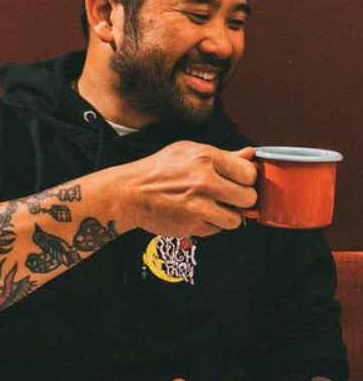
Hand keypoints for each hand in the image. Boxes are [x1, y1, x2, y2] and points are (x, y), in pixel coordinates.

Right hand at [122, 142, 256, 236]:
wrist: (131, 193)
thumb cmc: (159, 170)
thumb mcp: (189, 151)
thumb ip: (223, 155)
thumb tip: (250, 154)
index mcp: (205, 158)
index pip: (249, 173)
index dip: (247, 178)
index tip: (241, 180)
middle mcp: (204, 182)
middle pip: (248, 198)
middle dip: (243, 198)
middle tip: (231, 195)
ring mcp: (199, 206)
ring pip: (236, 219)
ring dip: (229, 215)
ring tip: (216, 206)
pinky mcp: (192, 226)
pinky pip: (217, 229)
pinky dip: (212, 224)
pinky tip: (199, 213)